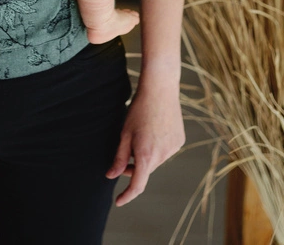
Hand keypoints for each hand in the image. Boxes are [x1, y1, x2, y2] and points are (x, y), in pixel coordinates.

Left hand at [105, 84, 184, 205]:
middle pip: (145, 170)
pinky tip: (155, 129)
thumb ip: (119, 158)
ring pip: (156, 161)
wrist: (160, 89)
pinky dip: (157, 147)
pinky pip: (165, 151)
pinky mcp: (179, 141)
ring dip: (146, 156)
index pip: (137, 185)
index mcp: (146, 155)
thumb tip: (111, 176)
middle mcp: (162, 155)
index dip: (127, 195)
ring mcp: (173, 149)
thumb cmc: (139, 110)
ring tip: (142, 133)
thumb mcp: (124, 133)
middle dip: (134, 168)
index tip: (118, 201)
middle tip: (125, 154)